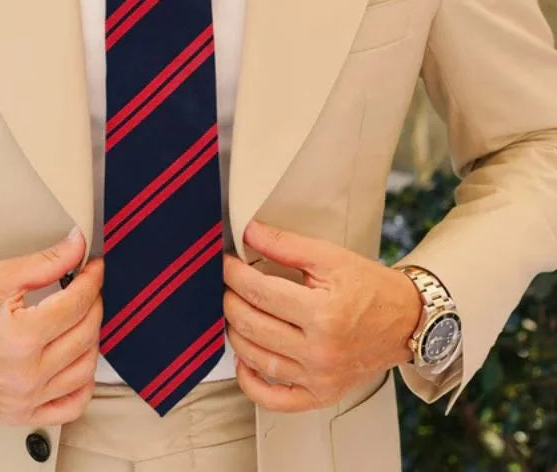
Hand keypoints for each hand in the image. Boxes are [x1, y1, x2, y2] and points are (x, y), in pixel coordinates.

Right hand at [0, 228, 103, 425]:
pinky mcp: (18, 414)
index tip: (94, 266)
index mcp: (21, 339)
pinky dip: (82, 384)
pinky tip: (78, 360)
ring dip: (92, 337)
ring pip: (85, 369)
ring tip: (81, 316)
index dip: (92, 278)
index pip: (77, 303)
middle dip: (94, 302)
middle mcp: (26, 375)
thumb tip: (77, 247)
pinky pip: (69, 407)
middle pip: (86, 333)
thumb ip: (45, 262)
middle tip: (88, 285)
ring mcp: (24, 400)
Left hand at [223, 219, 420, 412]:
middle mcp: (320, 351)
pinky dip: (251, 384)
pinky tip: (243, 361)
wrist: (407, 321)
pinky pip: (275, 400)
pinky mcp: (321, 395)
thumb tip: (250, 233)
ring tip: (234, 313)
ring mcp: (320, 378)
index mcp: (323, 314)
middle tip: (226, 285)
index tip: (226, 263)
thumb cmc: (371, 288)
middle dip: (230, 300)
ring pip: (256, 359)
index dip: (234, 274)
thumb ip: (286, 245)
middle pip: (252, 325)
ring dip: (235, 333)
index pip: (260, 292)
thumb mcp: (330, 257)